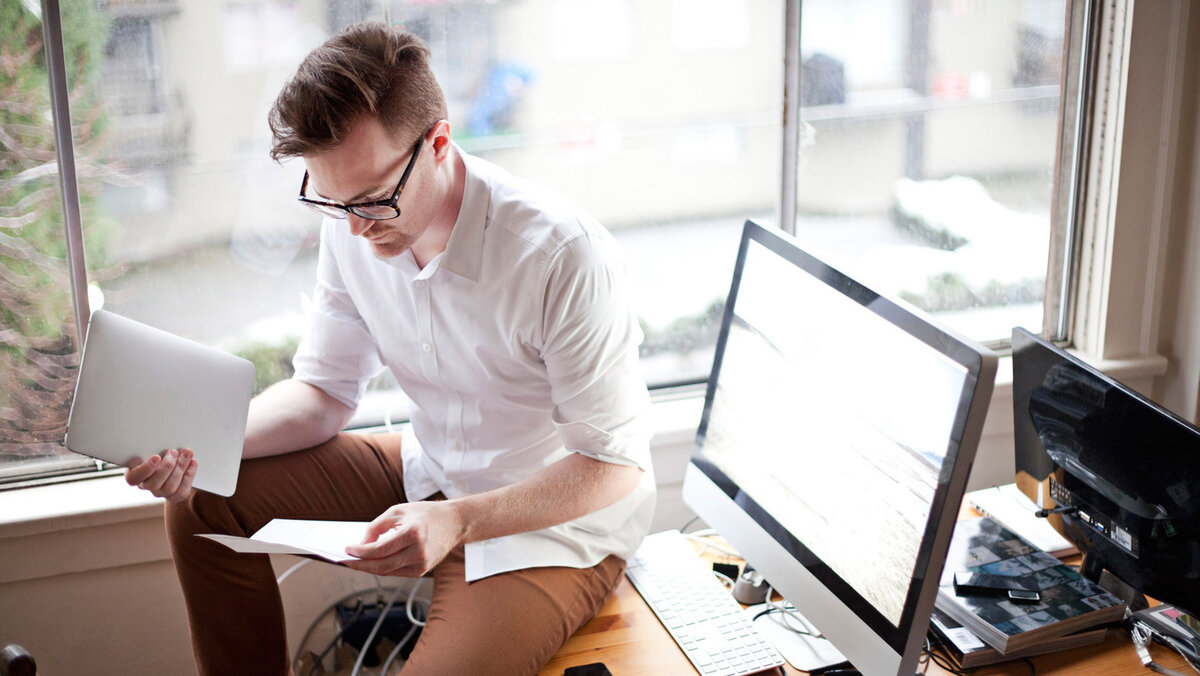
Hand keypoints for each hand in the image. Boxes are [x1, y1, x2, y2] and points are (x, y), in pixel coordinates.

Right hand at [124, 448, 196, 501]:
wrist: (171, 463)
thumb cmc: (157, 452)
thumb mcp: (151, 448)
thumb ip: (153, 447)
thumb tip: (163, 441)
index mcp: (134, 474)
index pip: (134, 478)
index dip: (145, 469)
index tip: (156, 457)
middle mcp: (145, 486)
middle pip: (154, 483)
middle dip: (167, 466)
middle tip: (174, 451)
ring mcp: (160, 492)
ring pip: (170, 487)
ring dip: (180, 467)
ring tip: (186, 453)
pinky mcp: (174, 496)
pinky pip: (182, 490)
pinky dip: (189, 475)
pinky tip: (193, 462)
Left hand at [343, 501, 464, 576]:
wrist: (454, 523)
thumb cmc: (424, 514)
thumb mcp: (398, 511)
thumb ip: (377, 526)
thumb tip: (361, 545)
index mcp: (413, 533)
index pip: (380, 549)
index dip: (360, 552)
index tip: (347, 549)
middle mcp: (419, 552)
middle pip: (381, 566)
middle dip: (360, 564)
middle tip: (345, 560)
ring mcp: (422, 564)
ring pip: (387, 571)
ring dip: (369, 568)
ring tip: (355, 561)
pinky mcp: (422, 571)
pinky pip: (396, 571)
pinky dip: (382, 567)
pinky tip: (372, 562)